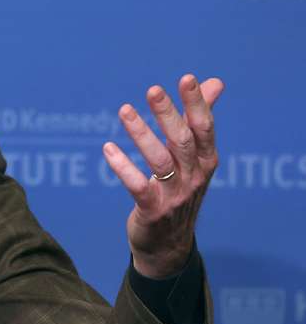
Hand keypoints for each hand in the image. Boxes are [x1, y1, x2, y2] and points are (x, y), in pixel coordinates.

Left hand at [102, 74, 223, 278]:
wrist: (168, 245)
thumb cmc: (180, 191)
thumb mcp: (194, 157)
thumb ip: (199, 119)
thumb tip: (215, 82)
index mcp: (205, 160)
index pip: (204, 127)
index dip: (197, 104)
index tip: (187, 78)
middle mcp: (194, 177)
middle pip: (183, 141)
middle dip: (168, 114)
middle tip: (153, 89)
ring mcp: (175, 195)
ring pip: (160, 161)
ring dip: (142, 134)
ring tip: (124, 110)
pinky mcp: (153, 210)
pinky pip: (138, 186)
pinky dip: (123, 167)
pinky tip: (108, 148)